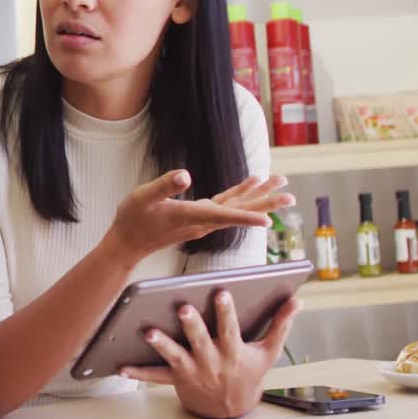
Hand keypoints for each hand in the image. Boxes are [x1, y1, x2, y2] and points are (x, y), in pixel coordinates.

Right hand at [104, 171, 292, 263]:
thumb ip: (164, 186)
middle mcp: (202, 221)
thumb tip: (185, 175)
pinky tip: (251, 183)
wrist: (127, 242)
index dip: (247, 216)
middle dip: (266, 202)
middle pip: (240, 211)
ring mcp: (202, 220)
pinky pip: (226, 205)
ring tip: (279, 183)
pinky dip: (240, 194)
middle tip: (290, 194)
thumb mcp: (143, 197)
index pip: (224, 216)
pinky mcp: (198, 217)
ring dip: (259, 196)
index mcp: (191, 215)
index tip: (269, 219)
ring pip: (237, 208)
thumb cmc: (132, 219)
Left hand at [121, 290, 302, 418]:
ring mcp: (192, 371)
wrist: (232, 409)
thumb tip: (297, 300)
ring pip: (175, 356)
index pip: (230, 329)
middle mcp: (211, 362)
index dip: (226, 312)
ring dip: (162, 345)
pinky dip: (138, 372)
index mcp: (233, 352)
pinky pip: (155, 376)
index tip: (221, 292)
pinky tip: (120, 365)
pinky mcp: (177, 379)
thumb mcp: (268, 352)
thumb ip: (280, 325)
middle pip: (201, 341)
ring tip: (148, 332)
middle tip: (182, 307)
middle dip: (192, 325)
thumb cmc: (248, 374)